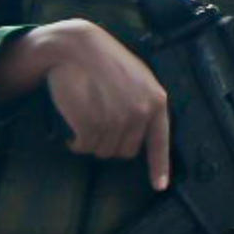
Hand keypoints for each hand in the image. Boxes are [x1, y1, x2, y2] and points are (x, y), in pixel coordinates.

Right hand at [0, 20, 170, 189]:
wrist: (77, 47)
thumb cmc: (104, 61)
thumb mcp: (138, 77)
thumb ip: (145, 103)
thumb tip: (143, 133)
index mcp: (156, 101)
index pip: (160, 142)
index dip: (159, 167)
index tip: (159, 187)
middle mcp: (140, 114)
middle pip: (124, 151)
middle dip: (110, 142)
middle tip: (98, 120)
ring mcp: (116, 120)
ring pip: (102, 151)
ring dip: (90, 140)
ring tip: (86, 114)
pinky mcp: (91, 124)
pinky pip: (82, 147)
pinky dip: (74, 141)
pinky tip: (73, 123)